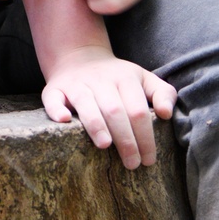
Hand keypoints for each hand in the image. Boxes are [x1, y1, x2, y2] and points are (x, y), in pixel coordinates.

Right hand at [40, 46, 175, 167]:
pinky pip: (52, 98)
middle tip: (132, 163)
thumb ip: (163, 93)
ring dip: (96, 125)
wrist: (79, 56)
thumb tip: (166, 114)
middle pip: (114, 110)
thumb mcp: (143, 78)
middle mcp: (100, 79)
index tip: (148, 159)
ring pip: (86, 103)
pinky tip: (63, 120)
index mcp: (124, 77)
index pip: (137, 110)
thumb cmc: (116, 77)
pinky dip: (56, 109)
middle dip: (125, 140)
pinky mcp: (54, 88)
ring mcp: (76, 83)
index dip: (145, 136)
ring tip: (106, 146)